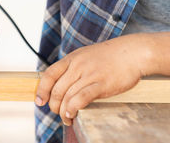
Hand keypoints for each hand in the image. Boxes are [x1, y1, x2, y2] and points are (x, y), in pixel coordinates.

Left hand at [35, 33, 153, 125]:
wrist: (131, 52)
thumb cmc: (109, 56)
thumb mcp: (84, 55)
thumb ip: (72, 67)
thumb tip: (60, 83)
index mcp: (71, 59)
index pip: (49, 75)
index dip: (42, 90)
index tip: (39, 101)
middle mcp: (77, 66)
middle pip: (57, 89)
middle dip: (54, 105)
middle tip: (57, 113)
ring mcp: (89, 75)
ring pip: (68, 96)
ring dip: (64, 111)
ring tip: (67, 119)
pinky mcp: (101, 84)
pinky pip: (82, 97)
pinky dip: (74, 107)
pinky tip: (73, 113)